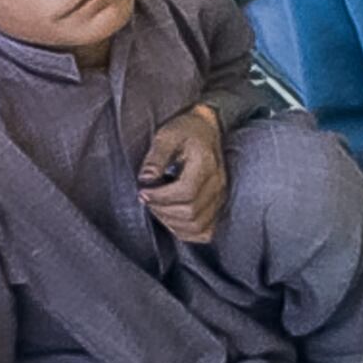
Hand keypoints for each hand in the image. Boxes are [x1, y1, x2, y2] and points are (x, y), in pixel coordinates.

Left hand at [136, 102, 226, 244]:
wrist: (206, 130)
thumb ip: (155, 156)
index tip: (143, 191)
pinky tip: (171, 218)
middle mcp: (217, 183)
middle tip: (147, 198)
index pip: (186, 192)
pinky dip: (185, 231)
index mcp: (206, 164)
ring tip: (157, 207)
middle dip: (162, 210)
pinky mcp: (217, 207)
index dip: (160, 197)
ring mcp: (220, 197)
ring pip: (196, 225)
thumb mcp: (166, 135)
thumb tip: (146, 178)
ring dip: (171, 222)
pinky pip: (204, 232)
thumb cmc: (185, 131)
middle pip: (190, 212)